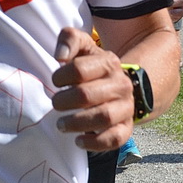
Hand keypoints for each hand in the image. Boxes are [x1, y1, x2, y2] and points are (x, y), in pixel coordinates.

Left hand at [49, 27, 133, 150]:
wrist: (119, 87)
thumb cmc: (93, 69)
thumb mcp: (83, 47)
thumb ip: (70, 39)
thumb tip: (60, 56)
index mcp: (109, 63)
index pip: (79, 69)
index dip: (60, 77)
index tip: (55, 82)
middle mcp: (121, 85)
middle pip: (87, 95)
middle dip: (64, 102)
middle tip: (55, 104)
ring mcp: (126, 107)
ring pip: (103, 117)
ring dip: (76, 123)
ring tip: (61, 124)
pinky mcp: (127, 128)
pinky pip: (115, 139)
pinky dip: (95, 143)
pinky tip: (79, 140)